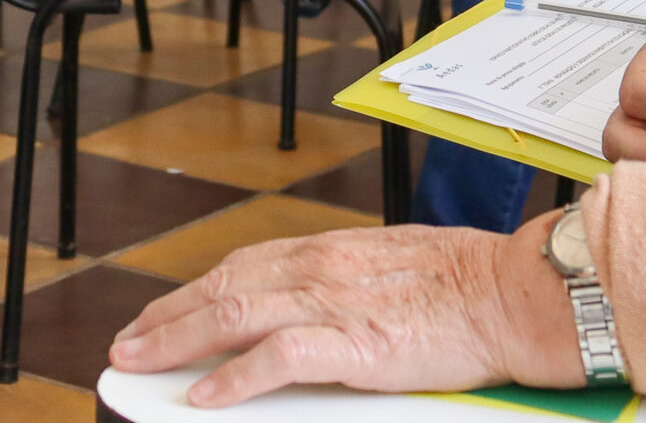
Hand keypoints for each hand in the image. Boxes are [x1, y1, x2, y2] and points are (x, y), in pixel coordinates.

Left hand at [108, 219, 583, 406]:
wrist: (516, 293)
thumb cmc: (470, 285)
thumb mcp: (392, 268)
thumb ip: (346, 283)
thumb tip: (312, 308)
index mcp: (333, 250)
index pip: (243, 266)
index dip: (194, 291)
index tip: (163, 310)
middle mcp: (323, 268)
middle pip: (224, 286)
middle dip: (168, 316)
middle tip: (129, 341)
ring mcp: (335, 303)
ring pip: (234, 315)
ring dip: (178, 340)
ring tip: (141, 362)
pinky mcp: (355, 344)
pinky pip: (277, 358)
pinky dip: (234, 378)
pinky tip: (205, 395)